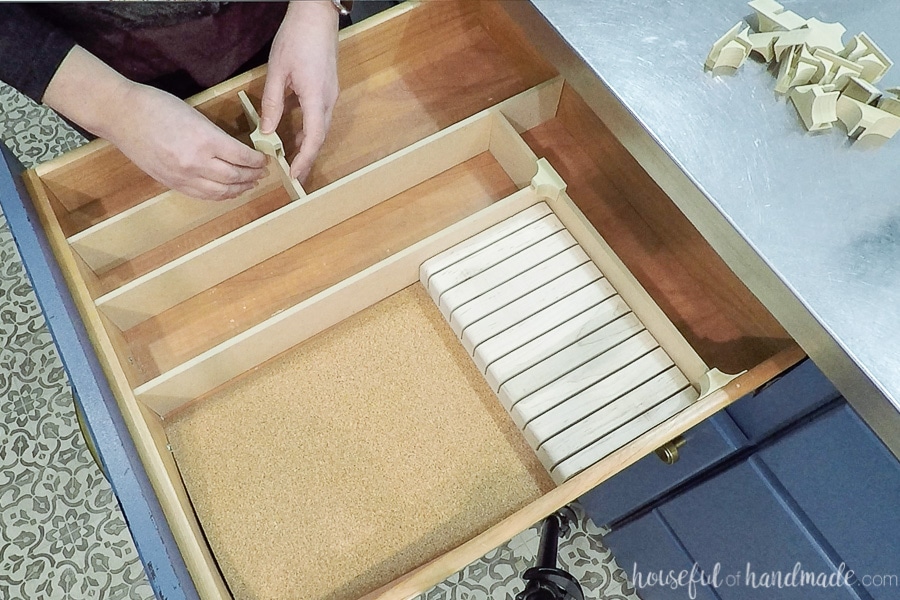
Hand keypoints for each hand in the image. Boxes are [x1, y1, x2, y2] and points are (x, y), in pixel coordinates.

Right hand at [107, 84, 267, 200]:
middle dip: (252, 176)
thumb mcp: (195, 115)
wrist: (121, 115)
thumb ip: (215, 136)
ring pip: (221, 191)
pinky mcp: (171, 183)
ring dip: (239, 189)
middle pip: (234, 176)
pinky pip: (202, 195)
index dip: (257, 160)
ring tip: (249, 184)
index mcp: (205, 140)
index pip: (242, 157)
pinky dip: (219, 195)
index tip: (265, 159)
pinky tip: (228, 192)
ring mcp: (182, 176)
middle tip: (261, 173)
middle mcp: (196, 162)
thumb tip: (235, 151)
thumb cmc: (156, 106)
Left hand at [260, 1, 339, 180]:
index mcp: (316, 98)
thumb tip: (267, 131)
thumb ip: (272, 103)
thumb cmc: (297, 38)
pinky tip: (297, 133)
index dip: (304, 159)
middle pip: (320, 137)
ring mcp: (331, 94)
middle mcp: (328, 100)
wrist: (317, 15)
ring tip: (292, 157)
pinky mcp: (328, 88)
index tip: (295, 175)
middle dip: (307, 157)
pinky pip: (321, 116)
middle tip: (292, 173)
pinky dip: (310, 129)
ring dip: (308, 144)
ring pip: (321, 127)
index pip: (314, 138)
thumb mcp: (278, 71)